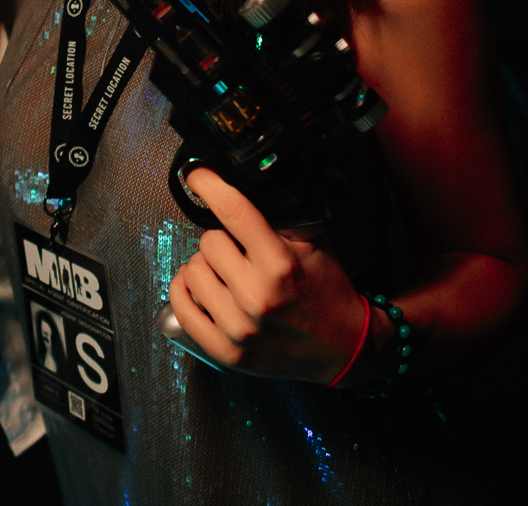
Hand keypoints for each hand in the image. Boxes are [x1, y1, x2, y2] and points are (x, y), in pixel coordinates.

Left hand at [167, 168, 369, 381]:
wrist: (346, 348)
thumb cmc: (328, 292)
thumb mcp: (313, 246)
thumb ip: (277, 221)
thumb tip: (234, 192)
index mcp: (281, 265)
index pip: (234, 212)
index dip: (210, 185)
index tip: (197, 175)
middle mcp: (257, 297)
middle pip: (208, 242)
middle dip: (222, 240)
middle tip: (239, 251)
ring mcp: (239, 328)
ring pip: (192, 271)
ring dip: (206, 267)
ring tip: (227, 273)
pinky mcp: (226, 351)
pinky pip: (181, 307)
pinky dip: (186, 291)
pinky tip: (203, 287)